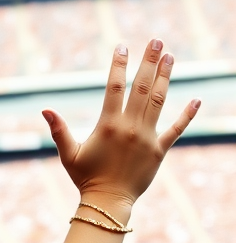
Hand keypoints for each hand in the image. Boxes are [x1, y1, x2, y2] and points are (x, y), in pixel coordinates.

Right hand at [43, 40, 199, 209]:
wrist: (107, 201)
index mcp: (108, 125)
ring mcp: (147, 138)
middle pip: (142, 87)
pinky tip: (196, 99)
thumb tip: (45, 110)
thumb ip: (59, 130)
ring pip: (159, 101)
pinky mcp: (159, 150)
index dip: (118, 65)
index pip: (114, 87)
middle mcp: (130, 127)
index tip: (122, 46)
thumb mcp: (68, 153)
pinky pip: (176, 129)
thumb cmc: (85, 178)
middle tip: (156, 41)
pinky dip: (187, 115)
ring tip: (170, 57)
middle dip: (149, 62)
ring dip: (165, 77)